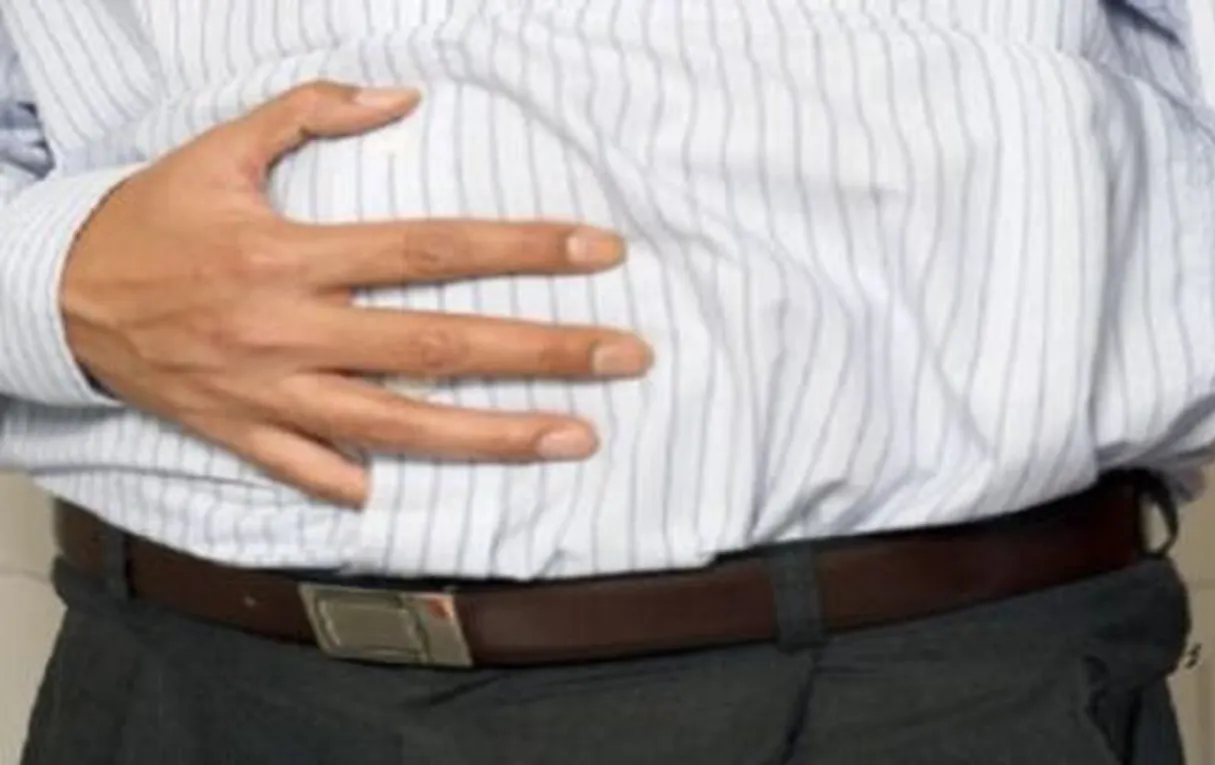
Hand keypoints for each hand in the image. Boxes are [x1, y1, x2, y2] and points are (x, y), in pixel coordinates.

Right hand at [60, 81, 651, 506]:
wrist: (54, 295)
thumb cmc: (150, 219)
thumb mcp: (220, 149)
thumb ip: (310, 112)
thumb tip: (401, 99)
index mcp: (293, 254)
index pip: (432, 250)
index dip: (521, 247)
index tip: (598, 251)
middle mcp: (292, 329)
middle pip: (439, 343)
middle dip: (542, 350)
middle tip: (626, 356)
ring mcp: (270, 393)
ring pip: (399, 424)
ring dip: (493, 435)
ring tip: (575, 438)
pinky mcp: (240, 434)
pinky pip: (307, 471)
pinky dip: (354, 480)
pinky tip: (410, 489)